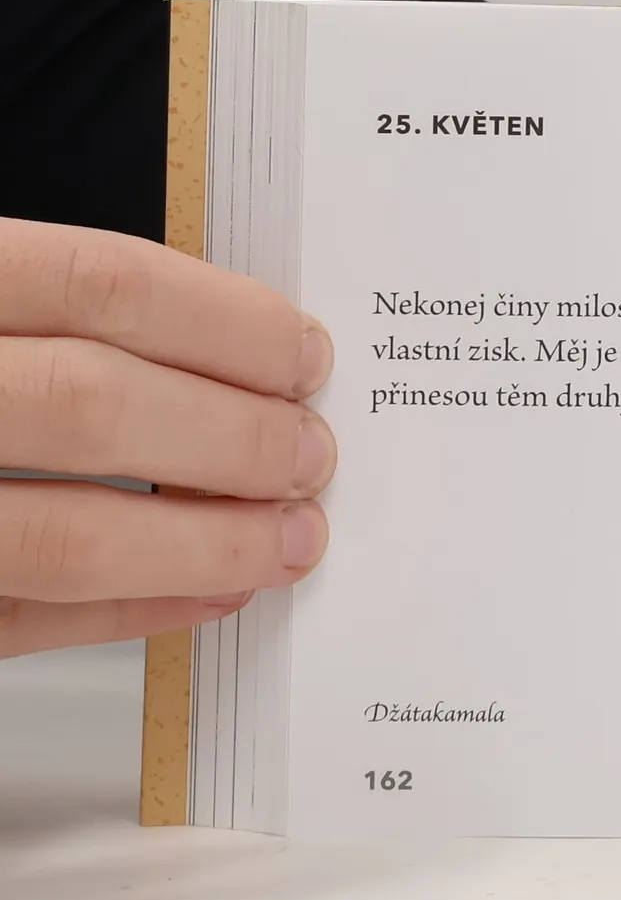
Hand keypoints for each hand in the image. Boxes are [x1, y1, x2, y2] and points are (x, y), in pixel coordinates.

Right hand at [0, 218, 333, 657]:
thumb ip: (48, 316)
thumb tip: (229, 347)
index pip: (96, 280)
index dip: (222, 319)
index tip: (305, 354)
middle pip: (95, 402)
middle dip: (233, 435)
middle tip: (312, 453)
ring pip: (60, 528)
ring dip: (201, 539)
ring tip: (288, 538)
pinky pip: (18, 618)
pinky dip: (130, 609)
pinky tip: (206, 595)